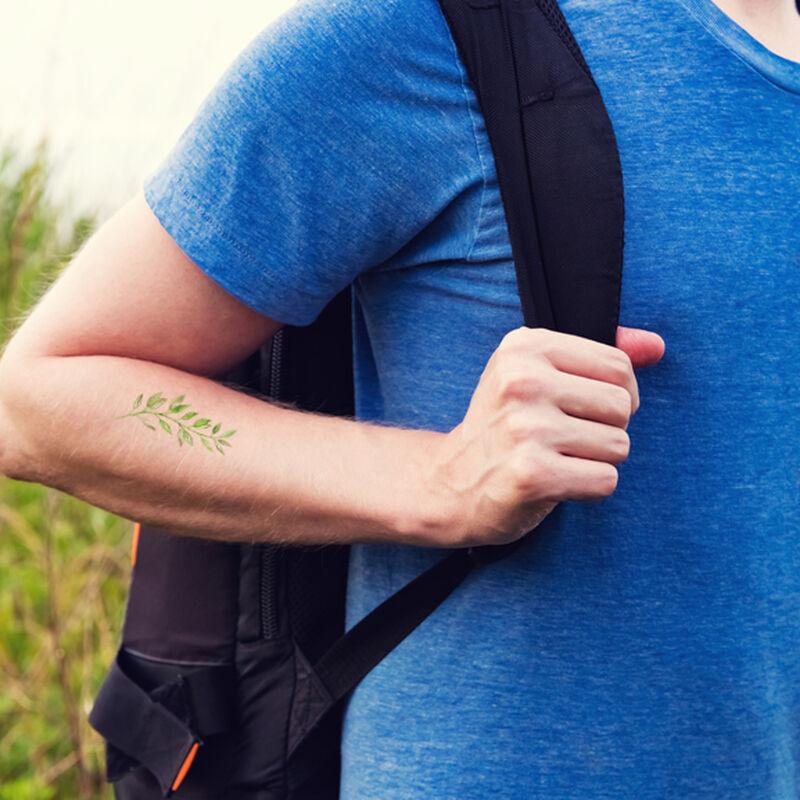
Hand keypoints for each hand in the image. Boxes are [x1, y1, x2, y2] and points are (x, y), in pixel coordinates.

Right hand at [426, 325, 664, 546]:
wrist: (450, 483)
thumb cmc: (505, 427)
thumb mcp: (539, 375)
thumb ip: (601, 358)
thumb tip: (657, 346)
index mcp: (524, 347)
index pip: (618, 366)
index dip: (615, 394)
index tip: (581, 409)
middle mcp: (522, 382)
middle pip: (623, 405)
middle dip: (606, 429)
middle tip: (564, 438)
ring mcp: (525, 428)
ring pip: (619, 445)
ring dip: (597, 461)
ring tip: (556, 459)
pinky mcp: (532, 474)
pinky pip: (605, 480)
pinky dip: (588, 489)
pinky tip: (555, 482)